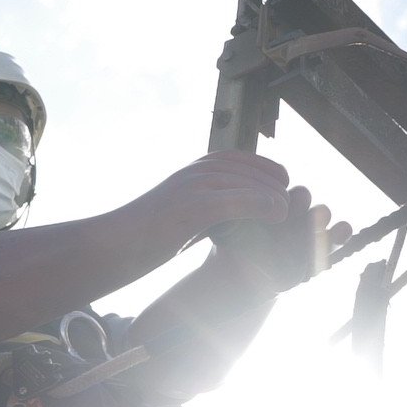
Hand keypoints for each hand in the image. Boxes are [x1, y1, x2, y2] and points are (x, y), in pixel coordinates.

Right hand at [139, 150, 291, 243]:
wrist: (112, 246)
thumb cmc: (146, 236)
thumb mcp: (183, 214)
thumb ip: (210, 209)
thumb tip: (239, 216)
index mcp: (194, 170)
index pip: (244, 160)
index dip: (270, 173)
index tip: (284, 192)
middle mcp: (196, 171)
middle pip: (252, 171)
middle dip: (277, 187)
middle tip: (294, 209)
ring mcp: (194, 186)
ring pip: (250, 183)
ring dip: (275, 197)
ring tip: (289, 216)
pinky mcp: (192, 206)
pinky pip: (238, 200)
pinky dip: (262, 205)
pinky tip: (278, 216)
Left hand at [211, 186, 351, 293]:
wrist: (244, 277)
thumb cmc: (235, 250)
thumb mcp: (229, 233)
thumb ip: (231, 224)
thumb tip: (227, 214)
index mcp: (268, 203)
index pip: (279, 188)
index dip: (279, 192)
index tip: (273, 199)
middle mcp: (291, 212)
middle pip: (302, 197)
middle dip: (300, 200)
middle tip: (294, 206)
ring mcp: (307, 230)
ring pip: (322, 214)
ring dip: (322, 215)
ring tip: (320, 219)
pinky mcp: (319, 250)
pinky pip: (335, 238)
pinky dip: (341, 232)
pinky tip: (342, 230)